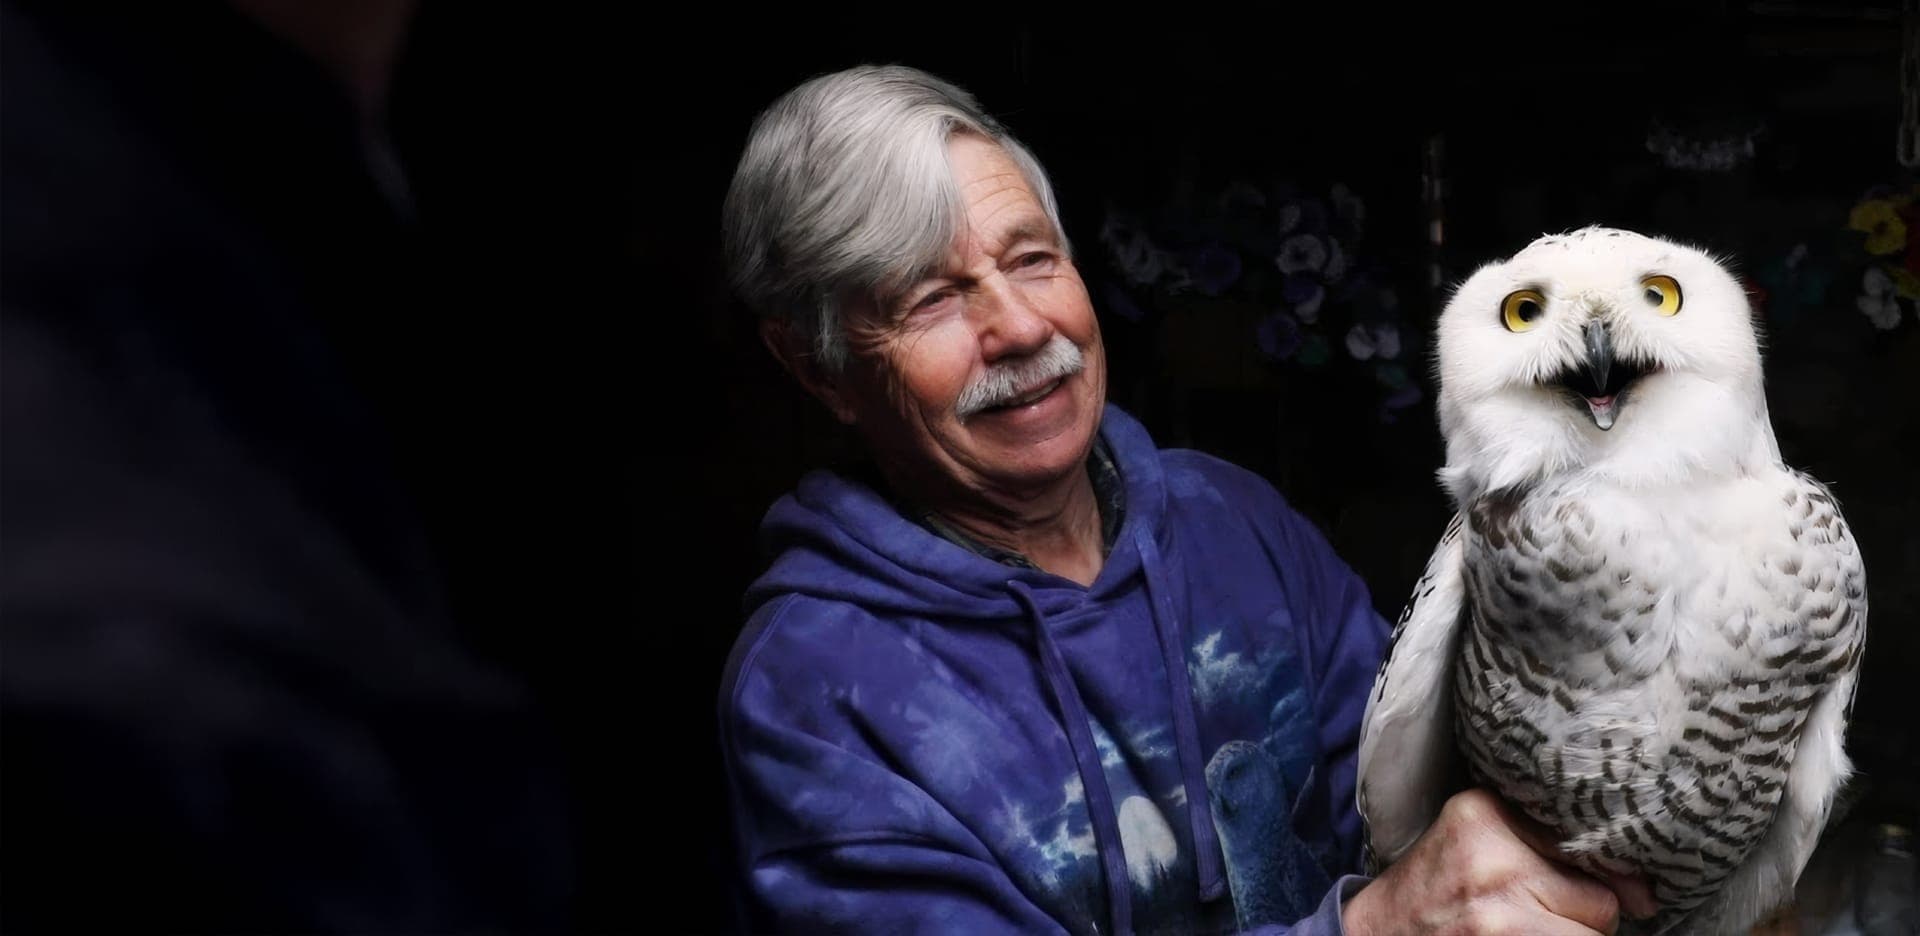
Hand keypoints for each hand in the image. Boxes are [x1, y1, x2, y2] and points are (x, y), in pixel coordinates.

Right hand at [1344, 789, 1657, 934]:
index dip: (1608, 878)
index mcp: (1486, 815)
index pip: (1588, 844)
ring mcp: (1498, 915)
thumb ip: (1545, 845)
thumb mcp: (1475, 841)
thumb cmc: (1434, 890)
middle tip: (1536, 918)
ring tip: (1526, 931)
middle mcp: (1494, 860)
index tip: (1626, 893)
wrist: (1373, 934)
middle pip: (1601, 903)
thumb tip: (1644, 895)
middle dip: (1583, 920)